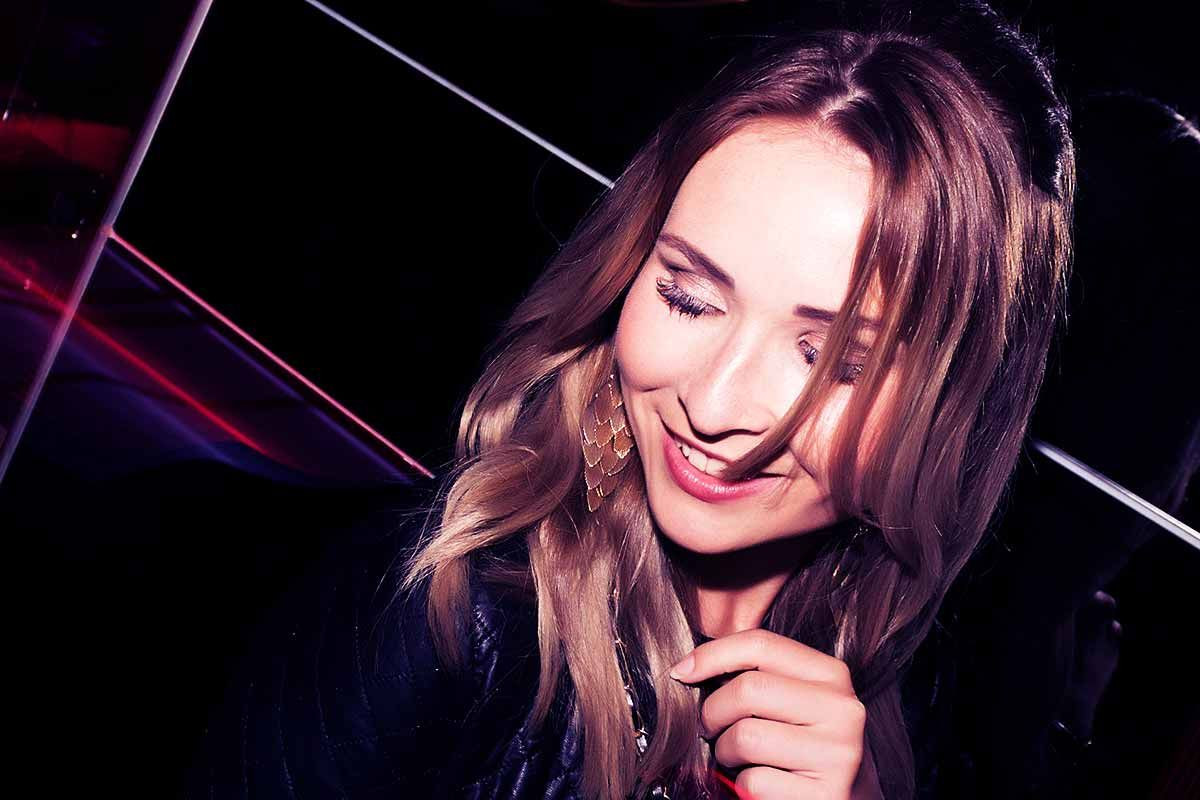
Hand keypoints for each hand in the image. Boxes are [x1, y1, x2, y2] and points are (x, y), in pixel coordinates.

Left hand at [669, 629, 879, 798]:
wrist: (846, 798)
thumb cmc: (802, 743)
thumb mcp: (792, 698)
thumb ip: (757, 673)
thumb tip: (688, 667)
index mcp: (832, 675)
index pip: (761, 644)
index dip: (712, 654)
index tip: (681, 672)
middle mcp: (843, 710)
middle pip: (748, 689)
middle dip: (713, 711)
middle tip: (710, 728)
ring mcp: (837, 754)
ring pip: (746, 737)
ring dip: (725, 751)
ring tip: (738, 757)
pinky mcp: (824, 795)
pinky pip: (754, 781)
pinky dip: (743, 785)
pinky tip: (760, 783)